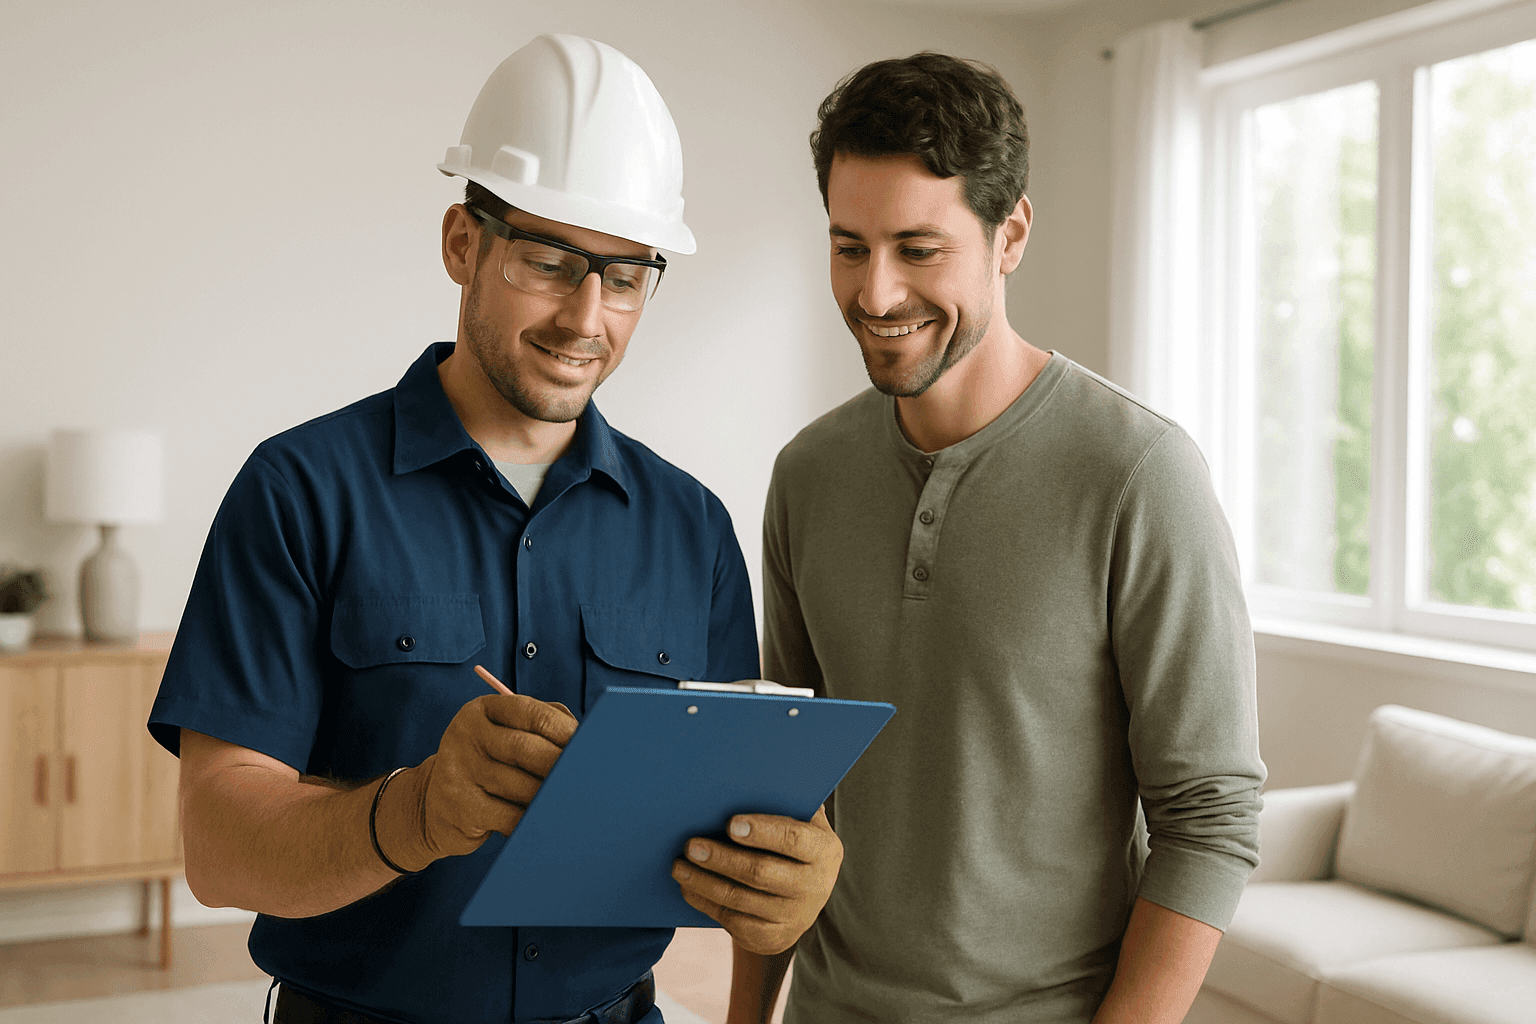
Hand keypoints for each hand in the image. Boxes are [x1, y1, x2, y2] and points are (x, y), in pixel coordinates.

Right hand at [411, 693, 577, 860]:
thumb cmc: (486, 766)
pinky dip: (532, 820)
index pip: (532, 713)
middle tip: (586, 778)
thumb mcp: (505, 735)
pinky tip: (542, 821)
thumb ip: (541, 726)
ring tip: (568, 800)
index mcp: (482, 710)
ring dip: (549, 796)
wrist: (432, 806)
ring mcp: (458, 770)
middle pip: (526, 749)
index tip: (591, 745)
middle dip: (561, 766)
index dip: (566, 730)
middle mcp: (466, 735)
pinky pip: (510, 816)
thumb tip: (584, 736)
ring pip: (521, 786)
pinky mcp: (459, 805)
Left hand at [672, 805, 842, 954]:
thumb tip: (749, 775)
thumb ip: (785, 802)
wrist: (806, 894)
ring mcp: (794, 917)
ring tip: (679, 866)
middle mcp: (814, 887)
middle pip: (761, 873)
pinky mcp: (772, 938)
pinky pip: (733, 921)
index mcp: (824, 850)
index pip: (794, 840)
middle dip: (722, 858)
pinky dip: (706, 902)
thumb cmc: (795, 842)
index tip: (730, 823)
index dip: (762, 831)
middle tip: (691, 845)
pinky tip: (688, 887)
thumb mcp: (803, 820)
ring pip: (740, 900)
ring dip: (704, 882)